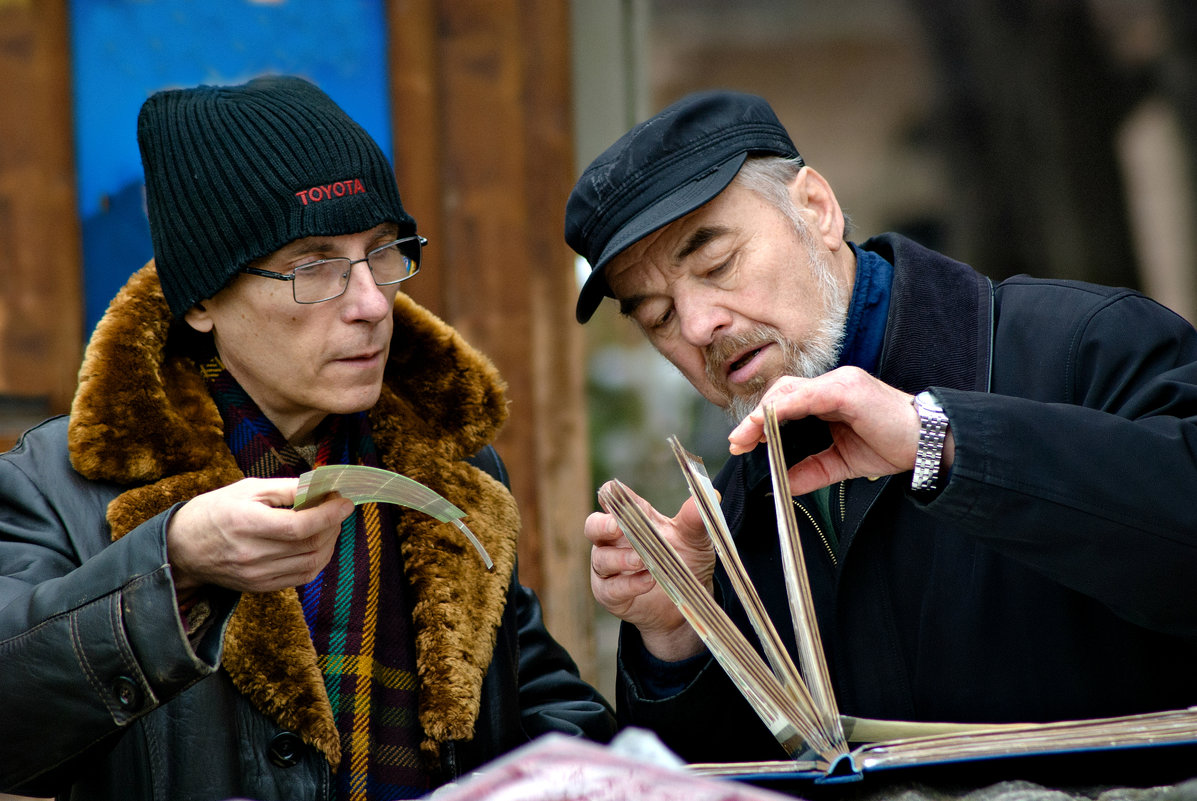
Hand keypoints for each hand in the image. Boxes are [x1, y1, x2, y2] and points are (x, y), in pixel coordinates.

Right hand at [166, 478, 354, 594]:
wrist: (183, 548)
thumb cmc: (215, 510)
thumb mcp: (247, 489)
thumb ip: (286, 488)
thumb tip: (321, 486)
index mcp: (246, 523)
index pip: (298, 526)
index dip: (328, 515)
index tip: (345, 502)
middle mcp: (252, 554)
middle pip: (309, 545)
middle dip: (332, 525)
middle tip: (336, 507)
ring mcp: (257, 575)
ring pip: (311, 564)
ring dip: (329, 543)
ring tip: (329, 524)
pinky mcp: (261, 587)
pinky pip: (302, 577)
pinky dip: (318, 559)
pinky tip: (318, 543)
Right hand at [587, 481, 715, 660]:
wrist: (685, 604)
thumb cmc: (685, 562)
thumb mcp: (695, 540)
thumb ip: (696, 519)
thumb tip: (713, 494)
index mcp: (632, 519)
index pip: (612, 499)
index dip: (611, 494)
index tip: (618, 493)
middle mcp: (613, 541)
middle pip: (593, 525)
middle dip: (602, 525)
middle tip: (617, 526)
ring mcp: (608, 568)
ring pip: (601, 558)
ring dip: (621, 558)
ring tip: (642, 561)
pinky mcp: (609, 593)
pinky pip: (610, 587)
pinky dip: (628, 584)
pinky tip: (648, 581)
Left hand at [727, 366, 954, 495]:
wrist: (929, 445)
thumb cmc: (892, 446)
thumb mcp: (841, 464)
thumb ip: (811, 471)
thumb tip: (781, 486)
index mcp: (830, 397)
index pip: (785, 401)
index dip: (760, 420)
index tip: (742, 444)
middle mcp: (832, 384)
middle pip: (780, 392)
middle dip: (754, 418)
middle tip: (737, 443)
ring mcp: (840, 383)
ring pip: (788, 391)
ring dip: (762, 414)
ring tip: (746, 437)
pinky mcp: (847, 390)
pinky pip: (807, 396)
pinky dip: (784, 409)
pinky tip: (769, 425)